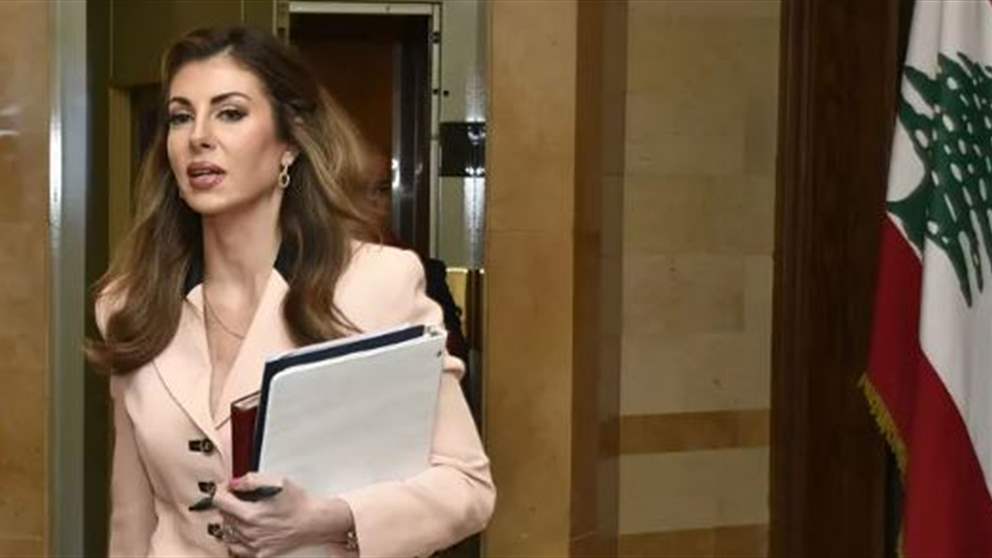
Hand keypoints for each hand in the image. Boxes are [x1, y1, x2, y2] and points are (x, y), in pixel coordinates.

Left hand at [212, 473, 357, 557]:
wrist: (314, 521)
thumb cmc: (299, 503)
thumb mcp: (278, 481)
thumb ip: (252, 480)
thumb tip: (234, 483)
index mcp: (251, 515)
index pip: (219, 501)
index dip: (222, 489)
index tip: (228, 486)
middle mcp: (249, 533)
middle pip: (222, 515)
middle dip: (228, 502)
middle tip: (241, 495)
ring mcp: (253, 546)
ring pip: (227, 531)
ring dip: (231, 519)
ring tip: (244, 511)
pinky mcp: (259, 553)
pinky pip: (236, 548)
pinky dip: (235, 537)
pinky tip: (244, 529)